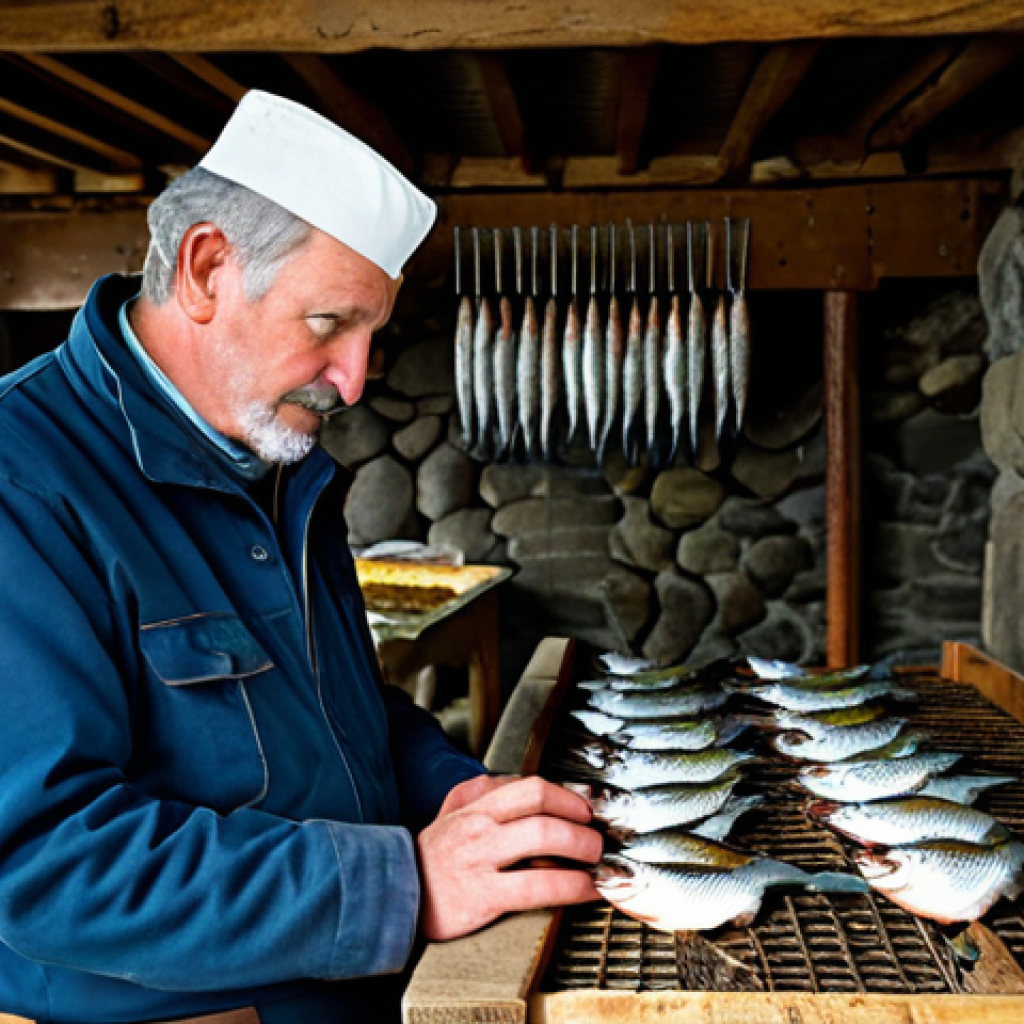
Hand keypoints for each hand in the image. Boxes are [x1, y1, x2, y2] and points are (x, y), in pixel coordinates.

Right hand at [416, 775, 602, 941]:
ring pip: (543, 839)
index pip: (530, 786)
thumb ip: (486, 794)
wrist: (394, 893)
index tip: (586, 809)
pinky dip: (572, 887)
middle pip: (541, 805)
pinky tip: (588, 891)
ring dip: (581, 847)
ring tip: (597, 859)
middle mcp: (478, 824)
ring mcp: (481, 858)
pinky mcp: (483, 895)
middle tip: (597, 835)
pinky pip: (538, 886)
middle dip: (579, 819)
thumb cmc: (432, 856)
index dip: (567, 796)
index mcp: (475, 804)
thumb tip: (526, 785)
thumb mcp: (453, 813)